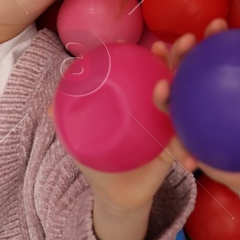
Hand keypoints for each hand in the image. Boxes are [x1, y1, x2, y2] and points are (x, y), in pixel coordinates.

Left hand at [73, 18, 230, 213]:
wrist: (117, 196)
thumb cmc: (102, 160)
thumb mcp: (82, 140)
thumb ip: (68, 122)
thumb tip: (48, 106)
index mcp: (143, 100)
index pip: (155, 69)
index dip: (161, 54)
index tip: (157, 44)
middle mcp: (162, 109)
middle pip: (178, 76)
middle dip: (185, 56)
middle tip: (186, 43)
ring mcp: (172, 128)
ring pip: (187, 104)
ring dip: (191, 91)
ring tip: (179, 85)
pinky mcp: (177, 153)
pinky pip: (186, 149)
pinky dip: (188, 152)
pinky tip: (189, 159)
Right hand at [148, 20, 239, 193]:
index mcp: (220, 77)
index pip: (214, 50)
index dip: (213, 35)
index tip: (218, 25)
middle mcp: (198, 91)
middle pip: (183, 66)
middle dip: (179, 51)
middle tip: (186, 42)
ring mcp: (187, 115)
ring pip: (170, 100)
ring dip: (162, 93)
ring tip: (162, 89)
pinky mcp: (184, 141)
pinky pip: (178, 145)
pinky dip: (180, 150)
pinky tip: (187, 158)